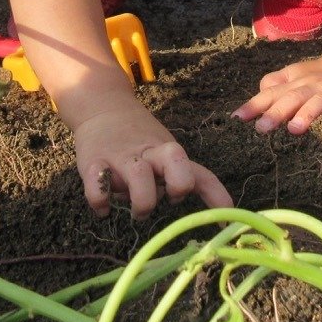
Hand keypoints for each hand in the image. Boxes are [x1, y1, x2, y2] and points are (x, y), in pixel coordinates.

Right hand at [72, 94, 231, 217]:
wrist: (101, 107)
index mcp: (169, 152)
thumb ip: (184, 174)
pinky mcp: (93, 162)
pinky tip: (104, 207)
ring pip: (139, 182)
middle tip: (169, 197)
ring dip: (142, 204)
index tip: (228, 214)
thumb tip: (217, 208)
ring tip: (138, 210)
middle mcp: (149, 154)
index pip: (198, 173)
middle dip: (178, 188)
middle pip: (176, 167)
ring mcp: (121, 157)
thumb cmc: (140, 138)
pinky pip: (97, 189)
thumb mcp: (165, 150)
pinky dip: (101, 203)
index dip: (215, 194)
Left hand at [232, 54, 321, 134]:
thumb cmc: (318, 77)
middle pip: (292, 98)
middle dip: (277, 112)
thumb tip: (250, 103)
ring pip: (320, 102)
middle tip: (261, 128)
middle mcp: (312, 85)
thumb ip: (273, 87)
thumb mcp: (293, 78)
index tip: (237, 118)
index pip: (272, 93)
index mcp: (295, 82)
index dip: (255, 105)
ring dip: (308, 113)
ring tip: (295, 128)